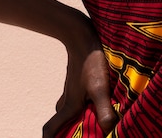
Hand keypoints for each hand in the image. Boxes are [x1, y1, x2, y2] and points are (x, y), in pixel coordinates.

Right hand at [42, 21, 117, 136]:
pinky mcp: (79, 78)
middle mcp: (68, 99)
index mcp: (69, 106)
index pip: (50, 129)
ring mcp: (72, 87)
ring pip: (68, 108)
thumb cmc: (90, 60)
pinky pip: (77, 96)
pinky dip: (83, 104)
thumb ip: (104, 110)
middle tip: (77, 135)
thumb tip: (110, 131)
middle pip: (60, 121)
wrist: (81, 33)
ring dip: (74, 118)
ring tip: (91, 123)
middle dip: (64, 132)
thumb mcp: (100, 87)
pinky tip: (98, 100)